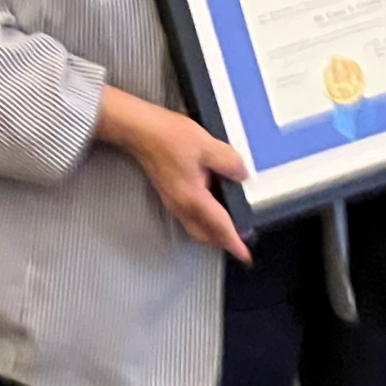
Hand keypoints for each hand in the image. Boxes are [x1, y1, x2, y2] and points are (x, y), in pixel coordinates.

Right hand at [96, 89, 250, 262]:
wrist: (140, 130)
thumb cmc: (170, 137)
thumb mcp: (207, 146)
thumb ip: (229, 162)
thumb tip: (242, 175)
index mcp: (193, 198)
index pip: (219, 227)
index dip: (234, 242)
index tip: (245, 256)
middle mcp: (181, 206)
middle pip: (204, 234)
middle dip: (222, 242)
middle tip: (239, 241)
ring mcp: (172, 200)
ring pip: (195, 227)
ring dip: (211, 232)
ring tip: (228, 226)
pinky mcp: (168, 192)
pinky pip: (189, 216)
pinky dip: (203, 220)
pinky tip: (211, 205)